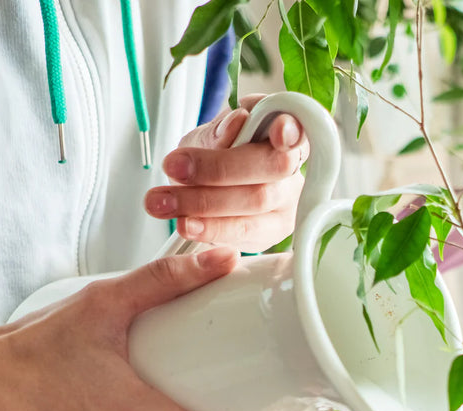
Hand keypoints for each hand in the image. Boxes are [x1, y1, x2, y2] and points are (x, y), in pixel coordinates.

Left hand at [144, 94, 308, 249]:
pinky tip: (186, 224)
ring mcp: (288, 205)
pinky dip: (211, 229)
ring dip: (204, 203)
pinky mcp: (272, 234)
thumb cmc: (217, 153)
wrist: (210, 186)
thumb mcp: (211, 134)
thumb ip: (222, 129)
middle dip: (221, 168)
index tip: (277, 131)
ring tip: (164, 201)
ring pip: (256, 204)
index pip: (298, 128)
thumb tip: (237, 123)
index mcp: (287, 133)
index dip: (292, 130)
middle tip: (175, 166)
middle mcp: (295, 170)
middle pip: (273, 168)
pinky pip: (246, 234)